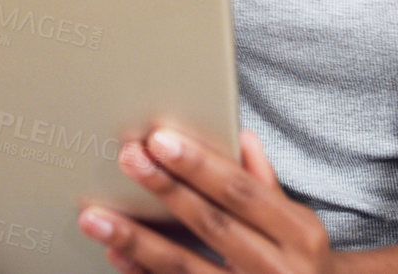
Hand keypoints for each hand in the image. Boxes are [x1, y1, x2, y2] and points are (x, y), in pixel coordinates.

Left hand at [79, 128, 336, 273]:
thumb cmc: (301, 262)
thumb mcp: (300, 224)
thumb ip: (267, 185)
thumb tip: (244, 137)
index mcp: (300, 235)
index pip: (243, 193)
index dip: (201, 165)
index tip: (161, 139)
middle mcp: (278, 270)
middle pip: (212, 226)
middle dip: (166, 190)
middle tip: (128, 159)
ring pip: (185, 267)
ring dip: (137, 240)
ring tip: (96, 216)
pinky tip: (116, 254)